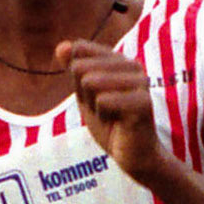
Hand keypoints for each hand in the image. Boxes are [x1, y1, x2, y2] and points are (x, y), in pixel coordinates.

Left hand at [57, 40, 160, 182]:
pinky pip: (103, 100)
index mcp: (120, 59)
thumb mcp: (84, 93)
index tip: (95, 97)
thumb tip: (61, 47)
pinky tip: (118, 123)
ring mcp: (140, 81)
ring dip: (93, 106)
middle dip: (84, 95)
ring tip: (111, 116)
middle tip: (104, 111)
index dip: (77, 80)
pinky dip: (103, 117)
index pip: (79, 51)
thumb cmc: (110, 124)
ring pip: (90, 82)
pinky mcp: (143, 101)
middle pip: (80, 68)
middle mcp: (132, 64)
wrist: (132, 155)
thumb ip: (73, 67)